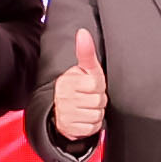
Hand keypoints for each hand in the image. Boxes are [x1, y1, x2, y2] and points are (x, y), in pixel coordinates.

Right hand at [48, 31, 106, 149]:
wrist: (62, 111)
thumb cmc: (79, 87)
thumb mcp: (84, 69)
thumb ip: (86, 52)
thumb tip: (83, 32)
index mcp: (69, 80)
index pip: (96, 84)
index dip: (98, 86)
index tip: (92, 85)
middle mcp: (64, 97)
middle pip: (98, 101)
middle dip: (99, 100)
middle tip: (90, 97)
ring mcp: (66, 113)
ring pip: (96, 115)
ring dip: (96, 113)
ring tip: (88, 108)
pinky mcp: (69, 128)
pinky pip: (92, 128)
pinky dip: (92, 125)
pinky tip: (85, 118)